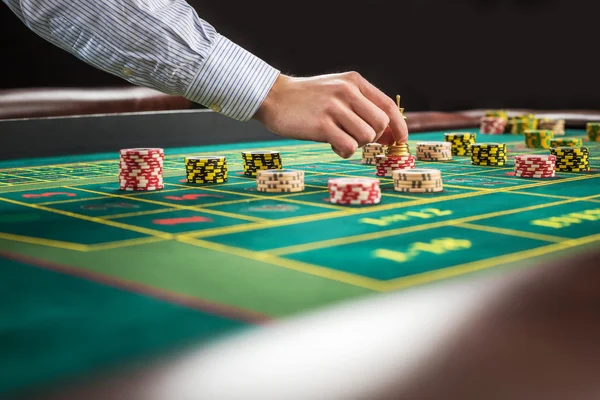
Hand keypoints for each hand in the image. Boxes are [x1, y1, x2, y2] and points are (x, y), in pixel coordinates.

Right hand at [253, 72, 408, 157]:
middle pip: (380, 125)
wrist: (273, 97)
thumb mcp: (337, 91)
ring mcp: (334, 108)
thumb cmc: (307, 99)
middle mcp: (347, 92)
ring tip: (338, 138)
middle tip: (354, 137)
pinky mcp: (321, 125)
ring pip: (366, 137)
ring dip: (355, 144)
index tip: (400, 140)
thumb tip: (390, 134)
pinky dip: (343, 151)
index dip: (399, 126)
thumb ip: (361, 107)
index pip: (388, 106)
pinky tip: (331, 143)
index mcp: (354, 82)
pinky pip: (348, 147)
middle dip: (373, 138)